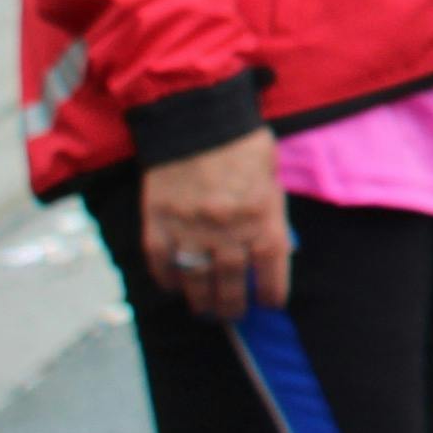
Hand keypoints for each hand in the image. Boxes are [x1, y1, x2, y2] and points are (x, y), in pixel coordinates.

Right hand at [140, 127, 291, 321]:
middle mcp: (227, 228)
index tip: (272, 304)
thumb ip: (271, 211)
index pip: (272, 266)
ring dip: (202, 301)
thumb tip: (274, 246)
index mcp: (261, 214)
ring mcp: (189, 228)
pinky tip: (174, 286)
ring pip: (196, 279)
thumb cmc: (241, 141)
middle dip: (234, 304)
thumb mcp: (271, 174)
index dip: (273, 291)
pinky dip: (167, 279)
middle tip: (235, 315)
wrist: (194, 117)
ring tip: (207, 311)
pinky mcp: (158, 223)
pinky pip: (161, 262)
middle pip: (232, 281)